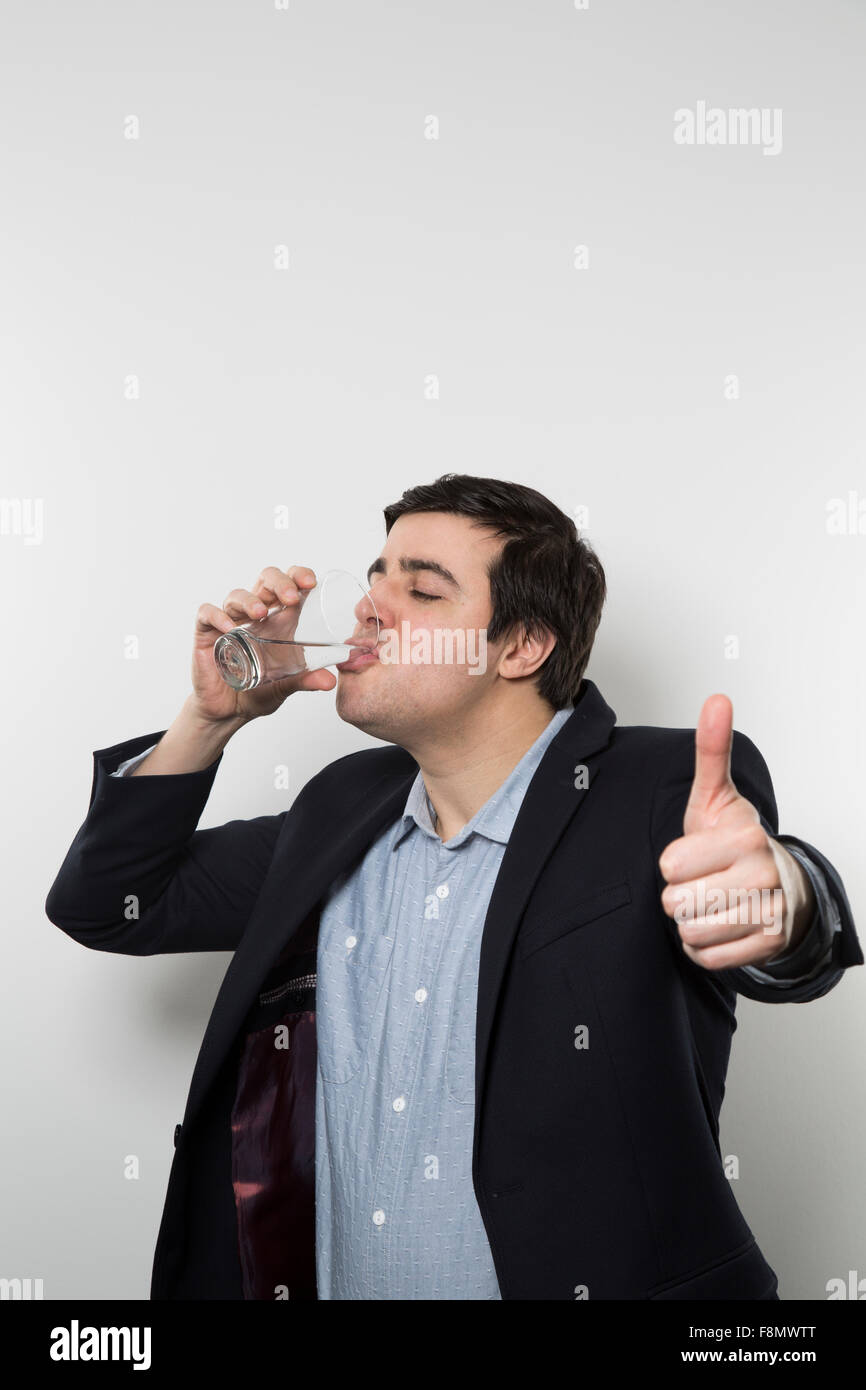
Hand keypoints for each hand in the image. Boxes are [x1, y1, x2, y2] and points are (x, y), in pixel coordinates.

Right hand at [191, 565, 336, 724]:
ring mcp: (229, 622)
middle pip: (264, 581)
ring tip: (260, 613)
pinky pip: (207, 614)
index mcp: (277, 620)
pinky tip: (230, 628)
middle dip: (279, 582)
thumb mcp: (285, 686)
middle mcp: (254, 615)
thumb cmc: (258, 693)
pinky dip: (218, 616)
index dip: (297, 575)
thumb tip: (330, 681)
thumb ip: (305, 680)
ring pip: (237, 596)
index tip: (311, 582)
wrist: (228, 713)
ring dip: (250, 600)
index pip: (288, 584)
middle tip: (291, 597)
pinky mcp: (206, 634)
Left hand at [658, 694, 813, 969]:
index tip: (693, 855)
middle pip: (677, 903)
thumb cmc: (734, 839)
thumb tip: (717, 700)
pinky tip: (719, 924)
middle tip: (701, 880)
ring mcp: (768, 914)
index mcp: (746, 837)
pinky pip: (707, 957)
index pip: (670, 865)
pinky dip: (704, 947)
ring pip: (691, 931)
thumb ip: (711, 750)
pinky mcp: (766, 947)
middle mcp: (763, 876)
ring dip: (690, 922)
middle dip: (679, 894)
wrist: (779, 883)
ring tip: (710, 900)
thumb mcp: (717, 795)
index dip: (672, 863)